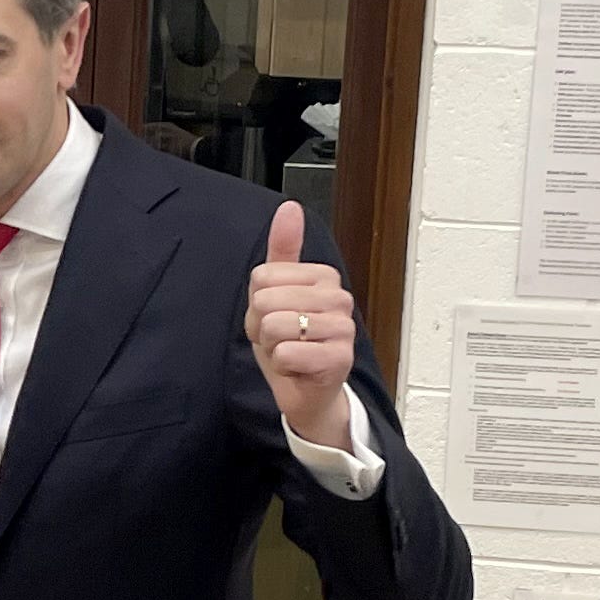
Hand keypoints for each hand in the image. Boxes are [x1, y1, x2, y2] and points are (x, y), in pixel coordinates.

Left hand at [244, 200, 357, 449]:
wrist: (307, 391)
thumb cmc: (291, 342)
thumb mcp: (276, 293)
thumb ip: (283, 250)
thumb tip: (289, 208)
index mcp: (323, 276)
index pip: (262, 277)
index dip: (257, 304)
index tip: (274, 317)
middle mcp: (339, 298)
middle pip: (266, 300)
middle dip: (262, 327)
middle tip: (281, 339)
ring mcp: (343, 328)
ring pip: (275, 326)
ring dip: (272, 348)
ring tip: (289, 352)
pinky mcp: (340, 359)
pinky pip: (286, 354)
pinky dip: (283, 367)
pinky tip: (298, 369)